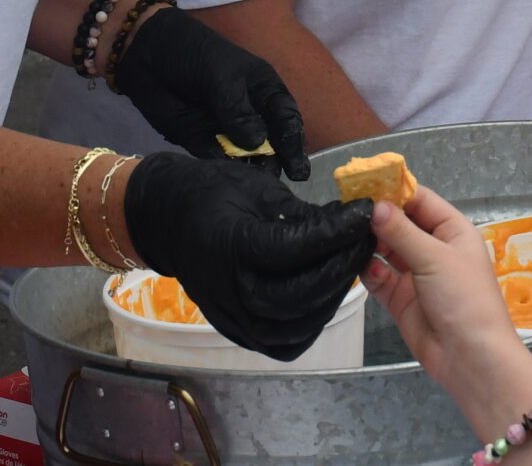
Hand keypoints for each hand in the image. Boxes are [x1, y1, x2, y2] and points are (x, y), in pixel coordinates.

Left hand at [115, 6, 310, 178]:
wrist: (147, 53)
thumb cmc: (195, 52)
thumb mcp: (221, 76)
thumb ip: (238, 110)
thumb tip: (257, 143)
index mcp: (263, 91)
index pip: (286, 119)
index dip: (293, 143)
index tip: (297, 169)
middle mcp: (248, 113)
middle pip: (268, 144)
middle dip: (273, 163)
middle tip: (273, 184)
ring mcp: (224, 128)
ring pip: (243, 157)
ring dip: (247, 171)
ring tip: (250, 186)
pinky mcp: (198, 140)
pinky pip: (214, 159)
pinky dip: (220, 169)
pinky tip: (224, 179)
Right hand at [122, 152, 373, 359]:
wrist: (163, 219)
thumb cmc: (211, 193)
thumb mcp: (256, 189)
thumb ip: (301, 214)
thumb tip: (346, 225)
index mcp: (232, 245)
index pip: (296, 249)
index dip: (336, 233)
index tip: (365, 213)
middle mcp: (231, 289)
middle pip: (301, 294)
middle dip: (342, 266)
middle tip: (367, 239)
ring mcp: (231, 317)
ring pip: (296, 325)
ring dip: (332, 297)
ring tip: (351, 265)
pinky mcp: (236, 332)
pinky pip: (282, 342)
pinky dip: (311, 323)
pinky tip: (327, 295)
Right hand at [363, 185, 531, 430]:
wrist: (470, 358)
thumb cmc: (463, 298)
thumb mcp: (435, 258)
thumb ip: (402, 231)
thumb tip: (375, 205)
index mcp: (452, 231)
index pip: (420, 200)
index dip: (395, 191)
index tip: (363, 183)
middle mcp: (434, 249)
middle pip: (401, 223)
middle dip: (378, 218)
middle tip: (348, 209)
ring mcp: (416, 275)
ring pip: (387, 250)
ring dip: (370, 244)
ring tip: (349, 235)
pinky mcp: (400, 299)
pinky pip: (379, 277)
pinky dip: (370, 270)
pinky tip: (364, 267)